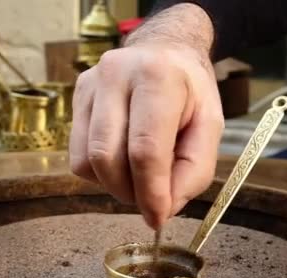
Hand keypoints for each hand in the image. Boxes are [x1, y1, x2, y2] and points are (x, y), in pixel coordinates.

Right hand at [69, 4, 223, 228]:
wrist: (163, 50)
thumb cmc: (190, 91)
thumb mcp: (210, 127)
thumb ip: (194, 171)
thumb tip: (161, 209)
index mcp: (158, 77)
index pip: (145, 149)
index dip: (151, 193)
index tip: (157, 218)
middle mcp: (116, 75)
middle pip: (108, 158)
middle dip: (129, 192)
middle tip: (150, 200)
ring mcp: (89, 85)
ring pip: (87, 161)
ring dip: (113, 185)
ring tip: (138, 175)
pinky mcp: (76, 97)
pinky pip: (77, 156)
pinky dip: (100, 172)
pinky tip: (121, 158)